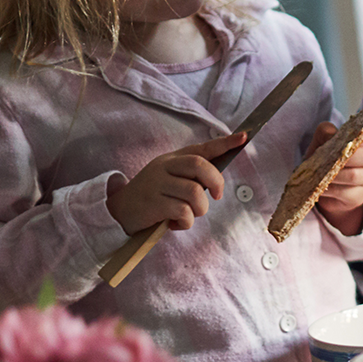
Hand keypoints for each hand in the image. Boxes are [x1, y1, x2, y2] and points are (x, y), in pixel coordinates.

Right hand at [105, 130, 246, 233]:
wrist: (118, 211)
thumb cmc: (153, 195)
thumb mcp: (169, 179)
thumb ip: (190, 176)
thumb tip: (217, 181)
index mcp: (172, 159)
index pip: (202, 148)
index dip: (224, 143)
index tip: (244, 137)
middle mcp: (164, 167)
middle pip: (201, 166)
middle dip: (216, 182)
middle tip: (217, 196)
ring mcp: (157, 184)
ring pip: (195, 193)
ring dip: (200, 209)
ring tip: (188, 215)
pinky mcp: (153, 204)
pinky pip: (183, 212)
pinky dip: (186, 222)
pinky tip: (174, 223)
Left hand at [314, 123, 362, 235]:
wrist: (324, 187)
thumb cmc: (324, 159)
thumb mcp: (322, 143)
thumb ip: (326, 133)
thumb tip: (331, 134)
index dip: (356, 138)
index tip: (341, 141)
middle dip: (347, 157)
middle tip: (326, 160)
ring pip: (355, 176)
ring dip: (334, 175)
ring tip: (319, 174)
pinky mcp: (359, 196)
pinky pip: (346, 193)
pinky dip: (330, 189)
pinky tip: (320, 187)